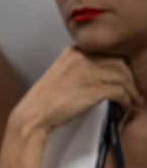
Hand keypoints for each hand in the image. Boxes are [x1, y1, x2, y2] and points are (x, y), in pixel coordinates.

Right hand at [12, 46, 142, 134]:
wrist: (33, 115)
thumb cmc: (45, 100)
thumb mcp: (61, 75)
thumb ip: (79, 68)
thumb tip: (105, 74)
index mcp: (73, 51)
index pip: (107, 54)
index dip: (120, 69)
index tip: (124, 81)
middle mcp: (82, 57)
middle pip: (119, 64)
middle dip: (130, 80)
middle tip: (133, 93)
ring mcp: (88, 72)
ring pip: (123, 78)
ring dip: (132, 93)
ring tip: (133, 104)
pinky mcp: (93, 88)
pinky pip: (121, 92)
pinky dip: (127, 102)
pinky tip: (126, 109)